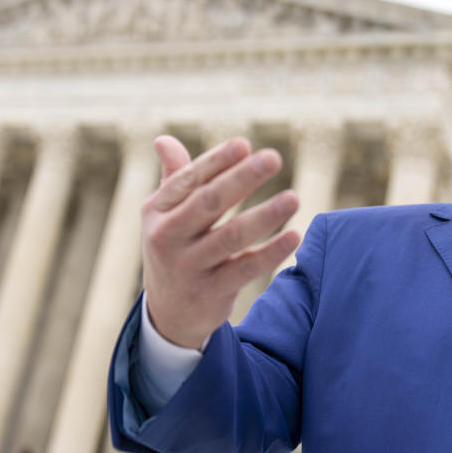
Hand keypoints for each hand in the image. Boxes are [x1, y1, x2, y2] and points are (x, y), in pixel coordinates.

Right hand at [142, 135, 300, 348]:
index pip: (189, 180)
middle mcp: (167, 237)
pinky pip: (246, 269)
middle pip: (209, 203)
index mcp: (157, 211)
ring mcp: (189, 266)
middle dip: (242, 179)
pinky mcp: (211, 292)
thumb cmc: (175, 248)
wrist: (168, 313)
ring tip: (293, 198)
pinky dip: (271, 253)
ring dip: (264, 216)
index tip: (245, 145)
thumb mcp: (165, 216)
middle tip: (273, 158)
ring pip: (230, 237)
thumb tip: (163, 139)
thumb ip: (174, 178)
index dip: (217, 162)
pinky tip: (294, 235)